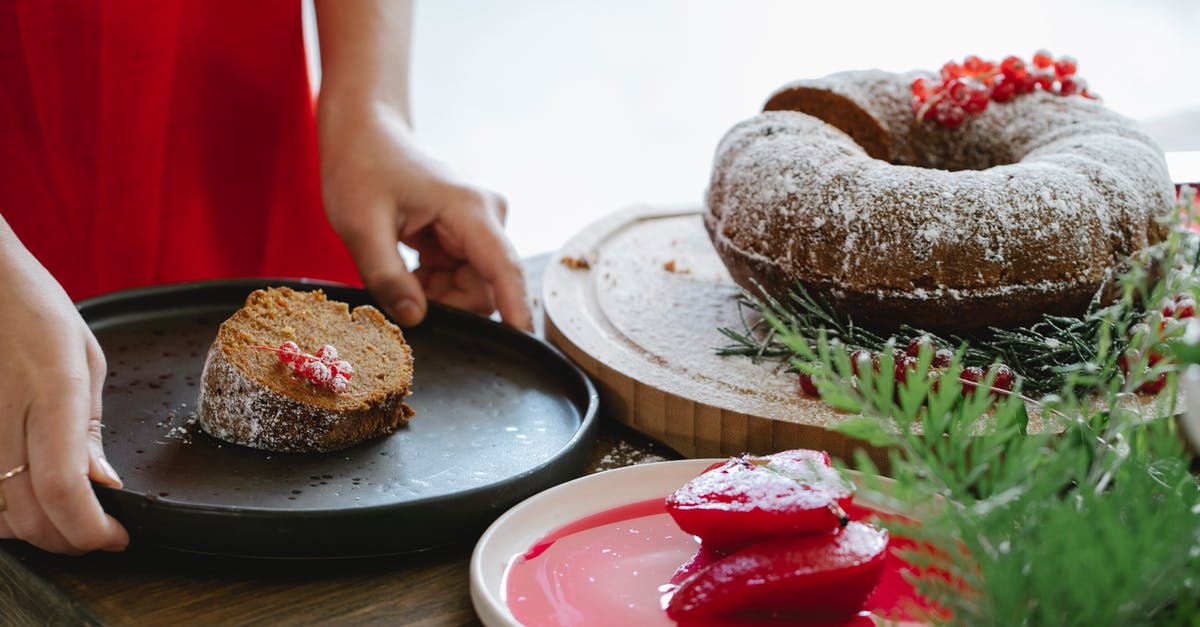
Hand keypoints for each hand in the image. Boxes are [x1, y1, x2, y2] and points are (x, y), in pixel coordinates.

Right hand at [0, 228, 128, 553]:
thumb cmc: (33, 309)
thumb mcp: (84, 358)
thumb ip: (89, 426)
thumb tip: (103, 483)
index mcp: (52, 394)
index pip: (65, 489)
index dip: (90, 530)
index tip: (116, 538)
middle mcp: (5, 417)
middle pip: (29, 514)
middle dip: (69, 541)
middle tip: (98, 537)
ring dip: (34, 533)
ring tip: (66, 523)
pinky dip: (1, 514)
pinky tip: (24, 504)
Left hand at [318, 100, 532, 330]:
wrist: (363, 133)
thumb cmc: (360, 167)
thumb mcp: (359, 226)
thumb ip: (386, 276)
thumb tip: (415, 319)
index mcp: (469, 209)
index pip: (505, 268)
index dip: (516, 308)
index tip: (521, 342)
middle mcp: (487, 217)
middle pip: (486, 288)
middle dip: (446, 303)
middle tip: (399, 291)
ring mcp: (480, 227)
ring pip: (472, 288)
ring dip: (436, 295)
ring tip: (398, 270)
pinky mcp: (468, 236)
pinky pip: (461, 279)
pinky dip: (432, 285)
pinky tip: (408, 266)